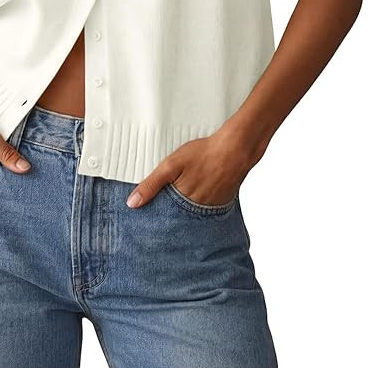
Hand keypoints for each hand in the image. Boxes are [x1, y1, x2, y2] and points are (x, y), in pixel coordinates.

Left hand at [125, 116, 256, 208]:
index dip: (153, 215)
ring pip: (190, 214)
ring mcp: (210, 208)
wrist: (235, 150)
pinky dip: (197, 205)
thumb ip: (151, 184)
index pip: (162, 217)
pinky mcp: (220, 203)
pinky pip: (204, 210)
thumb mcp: (170, 166)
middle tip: (160, 209)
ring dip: (183, 210)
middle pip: (176, 217)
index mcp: (181, 202)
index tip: (143, 217)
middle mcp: (196, 210)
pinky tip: (195, 193)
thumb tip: (132, 203)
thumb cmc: (203, 154)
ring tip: (178, 199)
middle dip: (167, 214)